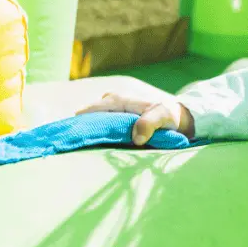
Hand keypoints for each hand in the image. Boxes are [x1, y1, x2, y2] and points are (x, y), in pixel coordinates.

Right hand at [76, 92, 194, 144]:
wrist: (180, 117)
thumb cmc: (170, 115)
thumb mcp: (163, 117)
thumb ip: (149, 124)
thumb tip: (135, 138)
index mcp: (118, 100)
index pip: (90, 110)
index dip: (78, 122)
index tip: (68, 135)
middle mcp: (111, 102)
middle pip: (86, 115)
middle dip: (79, 128)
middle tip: (70, 145)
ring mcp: (112, 110)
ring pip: (91, 120)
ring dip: (85, 131)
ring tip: (76, 146)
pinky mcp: (115, 118)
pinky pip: (98, 124)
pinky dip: (93, 132)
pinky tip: (89, 144)